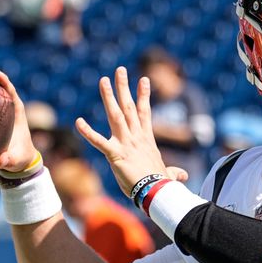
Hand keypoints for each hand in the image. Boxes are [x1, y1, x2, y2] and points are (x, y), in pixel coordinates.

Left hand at [76, 67, 169, 196]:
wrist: (157, 192)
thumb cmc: (162, 185)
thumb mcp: (168, 175)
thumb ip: (174, 172)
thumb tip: (183, 176)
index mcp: (146, 140)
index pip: (144, 112)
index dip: (143, 95)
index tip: (143, 79)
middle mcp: (136, 137)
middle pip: (129, 107)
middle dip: (124, 87)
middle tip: (119, 70)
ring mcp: (125, 143)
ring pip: (115, 115)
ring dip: (109, 97)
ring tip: (103, 80)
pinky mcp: (115, 154)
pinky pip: (98, 142)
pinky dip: (88, 132)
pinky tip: (78, 121)